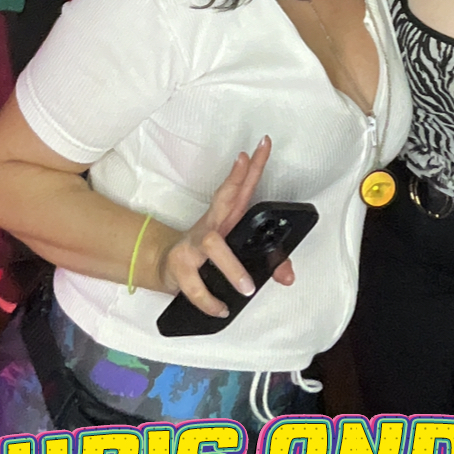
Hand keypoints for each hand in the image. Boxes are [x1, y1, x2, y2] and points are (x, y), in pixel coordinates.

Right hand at [152, 136, 293, 317]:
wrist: (166, 266)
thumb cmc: (206, 255)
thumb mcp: (236, 253)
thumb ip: (269, 263)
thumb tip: (288, 275)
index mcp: (226, 218)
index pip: (241, 188)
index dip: (252, 167)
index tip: (263, 145)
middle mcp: (211, 225)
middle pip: (224, 197)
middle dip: (237, 178)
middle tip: (247, 160)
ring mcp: (193, 244)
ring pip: (212, 245)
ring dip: (231, 266)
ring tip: (247, 287)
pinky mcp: (180, 267)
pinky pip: (195, 286)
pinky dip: (209, 300)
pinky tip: (221, 308)